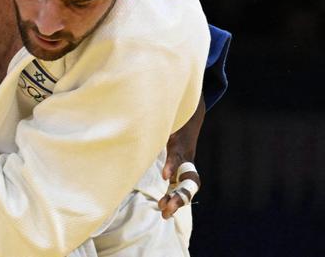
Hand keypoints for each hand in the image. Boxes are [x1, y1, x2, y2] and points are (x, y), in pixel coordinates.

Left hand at [158, 95, 204, 217]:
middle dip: (179, 195)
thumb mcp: (165, 117)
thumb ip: (150, 120)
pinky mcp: (182, 170)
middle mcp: (186, 158)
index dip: (172, 166)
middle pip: (188, 180)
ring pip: (187, 186)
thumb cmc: (173, 116)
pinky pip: (181, 186)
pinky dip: (174, 196)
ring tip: (165, 213)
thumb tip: (133, 111)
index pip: (179, 158)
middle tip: (166, 207)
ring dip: (177, 200)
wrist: (191, 115)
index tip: (165, 175)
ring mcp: (186, 166)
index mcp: (181, 144)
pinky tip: (164, 208)